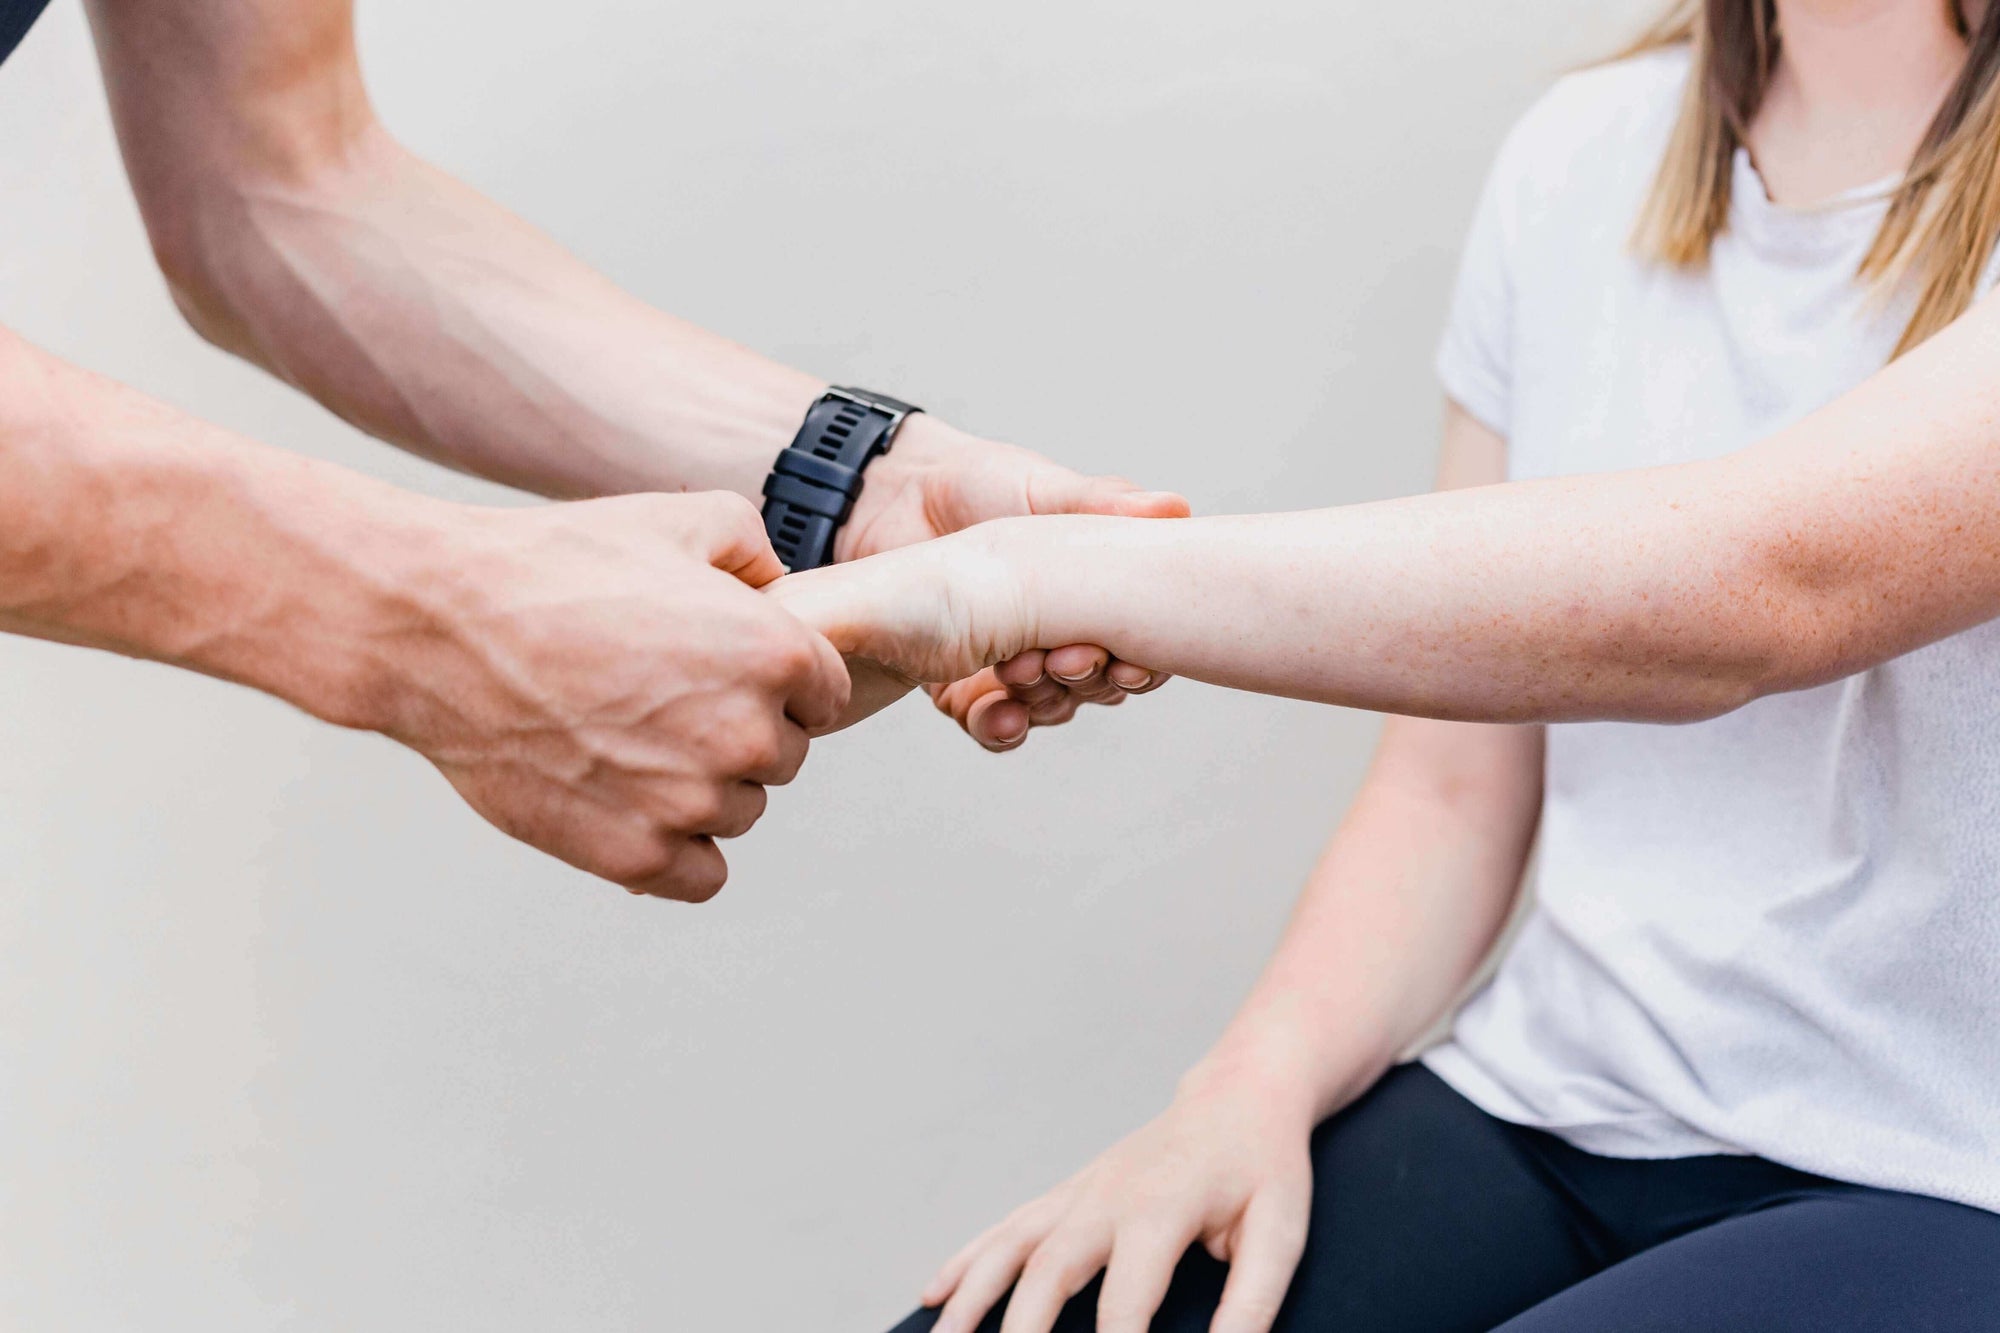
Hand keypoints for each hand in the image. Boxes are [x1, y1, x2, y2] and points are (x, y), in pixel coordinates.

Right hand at [372, 491, 847, 898]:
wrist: (439, 627)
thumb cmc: (553, 565)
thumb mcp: (676, 519)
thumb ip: (755, 549)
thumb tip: (778, 586)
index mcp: (776, 653)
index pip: (825, 693)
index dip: (778, 677)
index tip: (721, 666)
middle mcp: (747, 734)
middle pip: (784, 755)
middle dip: (739, 729)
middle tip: (660, 697)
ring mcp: (691, 802)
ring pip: (740, 811)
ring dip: (702, 787)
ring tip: (628, 738)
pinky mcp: (635, 856)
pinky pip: (702, 875)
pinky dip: (675, 849)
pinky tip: (632, 803)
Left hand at [839, 415, 1184, 749]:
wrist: (894, 498)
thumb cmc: (979, 483)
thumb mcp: (1044, 489)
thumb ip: (1102, 504)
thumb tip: (1174, 508)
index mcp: (1096, 594)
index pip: (1141, 646)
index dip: (1144, 666)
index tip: (1131, 664)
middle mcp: (1063, 636)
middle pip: (1100, 686)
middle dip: (1088, 680)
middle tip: (1065, 658)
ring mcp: (1016, 665)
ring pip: (1052, 709)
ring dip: (1046, 701)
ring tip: (1020, 672)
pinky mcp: (964, 686)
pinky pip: (992, 724)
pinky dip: (1000, 727)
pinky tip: (1000, 716)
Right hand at [923, 1052, 1316, 1332]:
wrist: (1240, 1095)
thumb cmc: (1264, 1168)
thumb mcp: (1280, 1233)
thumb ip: (1251, 1303)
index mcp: (1161, 1209)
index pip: (1126, 1304)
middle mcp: (1107, 1197)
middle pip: (1048, 1273)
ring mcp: (1081, 1191)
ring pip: (1012, 1246)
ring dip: (973, 1296)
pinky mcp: (1070, 1192)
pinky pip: (1008, 1226)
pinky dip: (968, 1259)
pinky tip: (936, 1293)